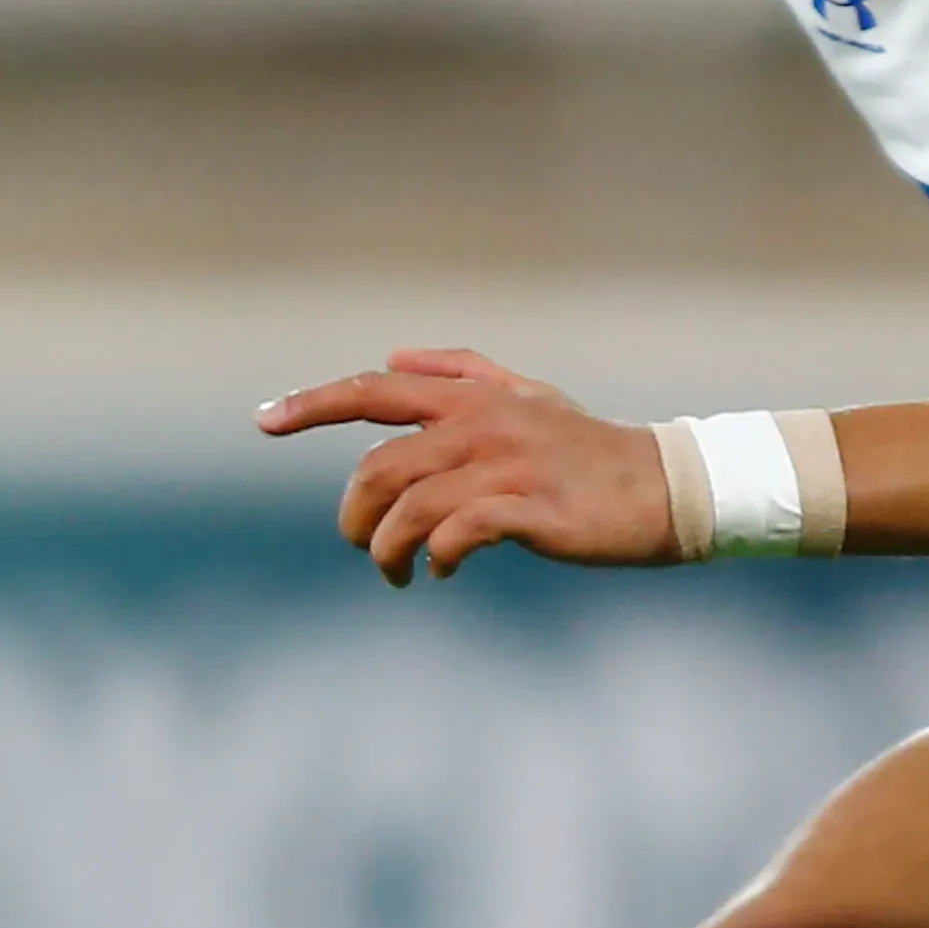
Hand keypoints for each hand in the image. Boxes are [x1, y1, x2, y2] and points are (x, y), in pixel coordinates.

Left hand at [257, 347, 675, 584]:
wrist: (664, 489)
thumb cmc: (589, 448)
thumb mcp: (529, 398)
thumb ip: (461, 372)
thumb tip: (392, 354)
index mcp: (475, 398)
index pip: (376, 389)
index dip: (314, 402)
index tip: (264, 420)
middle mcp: (484, 424)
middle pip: (378, 466)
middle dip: (354, 515)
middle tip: (361, 545)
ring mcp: (507, 466)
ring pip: (408, 508)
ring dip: (388, 549)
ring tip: (400, 572)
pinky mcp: (531, 509)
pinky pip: (455, 534)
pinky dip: (437, 557)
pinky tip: (444, 570)